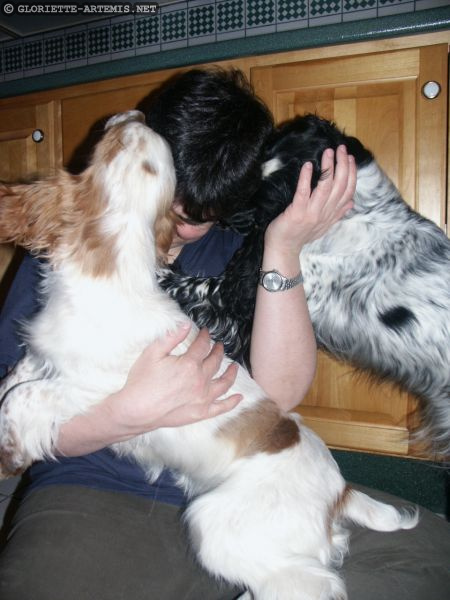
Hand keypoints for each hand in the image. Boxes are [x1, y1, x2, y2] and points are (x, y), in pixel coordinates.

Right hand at [109, 325, 241, 434]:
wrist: (136, 410)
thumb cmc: (141, 382)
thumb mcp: (152, 353)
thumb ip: (171, 337)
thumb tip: (186, 325)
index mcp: (189, 364)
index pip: (203, 346)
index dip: (205, 337)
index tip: (206, 332)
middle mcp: (200, 380)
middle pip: (215, 362)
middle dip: (218, 351)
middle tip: (219, 346)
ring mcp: (202, 398)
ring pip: (224, 383)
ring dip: (231, 373)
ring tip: (234, 367)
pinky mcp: (200, 413)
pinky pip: (221, 407)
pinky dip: (232, 402)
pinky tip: (239, 397)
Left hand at [264, 145, 355, 257]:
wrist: (284, 249)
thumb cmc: (301, 235)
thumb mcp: (324, 226)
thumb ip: (338, 214)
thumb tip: (352, 203)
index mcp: (332, 215)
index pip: (348, 191)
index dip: (351, 173)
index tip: (350, 158)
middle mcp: (325, 213)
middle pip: (340, 186)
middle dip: (342, 165)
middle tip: (341, 148)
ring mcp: (311, 213)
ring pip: (325, 188)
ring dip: (328, 168)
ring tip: (328, 152)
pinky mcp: (296, 213)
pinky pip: (303, 193)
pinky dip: (306, 178)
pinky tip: (308, 165)